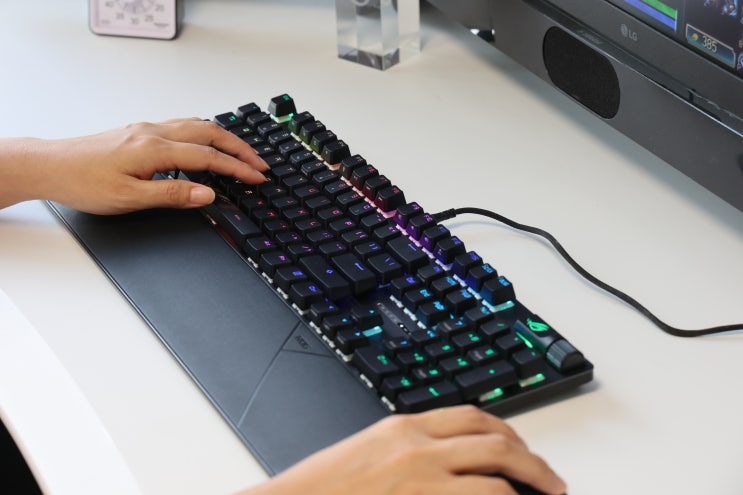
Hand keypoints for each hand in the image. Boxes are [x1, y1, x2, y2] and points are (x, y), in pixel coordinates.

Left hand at [0, 118, 267, 213]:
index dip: (237, 168)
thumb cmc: (83, 182)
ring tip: (241, 152)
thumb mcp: (130, 197)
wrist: (50, 166)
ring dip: (223, 138)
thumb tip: (207, 194)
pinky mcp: (139, 132)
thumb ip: (173, 194)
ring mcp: (146, 129)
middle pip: (209, 133)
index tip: (257, 177)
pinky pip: (182, 126)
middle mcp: (153, 133)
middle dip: (239, 148)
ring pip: (196, 125)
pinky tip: (205, 143)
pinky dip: (204, 133)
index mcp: (155, 149)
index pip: (209, 157)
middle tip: (259, 164)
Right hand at [241, 405, 566, 494]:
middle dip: (534, 462)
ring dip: (530, 486)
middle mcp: (416, 447)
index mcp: (404, 427)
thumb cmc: (321, 487)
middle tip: (551, 481)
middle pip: (495, 442)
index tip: (524, 449)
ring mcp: (419, 479)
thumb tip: (450, 460)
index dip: (509, 431)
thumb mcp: (368, 451)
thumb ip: (409, 449)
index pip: (473, 416)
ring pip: (495, 478)